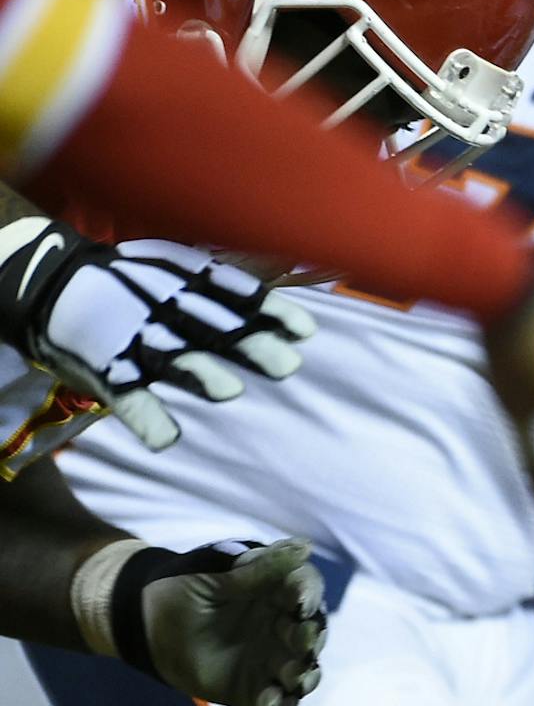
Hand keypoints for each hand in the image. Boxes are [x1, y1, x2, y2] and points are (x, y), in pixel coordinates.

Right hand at [0, 220, 315, 449]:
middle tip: (287, 365)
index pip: (236, 295)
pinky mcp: (107, 368)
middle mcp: (165, 308)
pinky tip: (167, 439)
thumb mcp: (177, 267)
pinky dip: (146, 418)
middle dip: (249, 345)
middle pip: (213, 327)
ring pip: (172, 357)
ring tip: (229, 391)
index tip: (307, 330)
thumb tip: (286, 295)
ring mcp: (134, 338)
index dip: (271, 312)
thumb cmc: (136, 281)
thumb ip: (225, 284)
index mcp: (185, 282)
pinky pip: (126, 395)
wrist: (54, 280)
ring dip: (200, 374)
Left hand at [73, 536, 324, 705]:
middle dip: (311, 639)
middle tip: (301, 643)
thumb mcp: (216, 577)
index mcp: (277, 591)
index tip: (300, 604)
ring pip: (303, 668)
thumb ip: (261, 570)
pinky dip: (280, 705)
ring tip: (294, 680)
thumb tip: (306, 547)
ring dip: (304, 674)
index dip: (309, 596)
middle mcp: (282, 624)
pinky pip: (278, 700)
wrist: (144, 628)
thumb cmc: (180, 591)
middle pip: (311, 632)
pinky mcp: (255, 687)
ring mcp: (271, 657)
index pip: (306, 590)